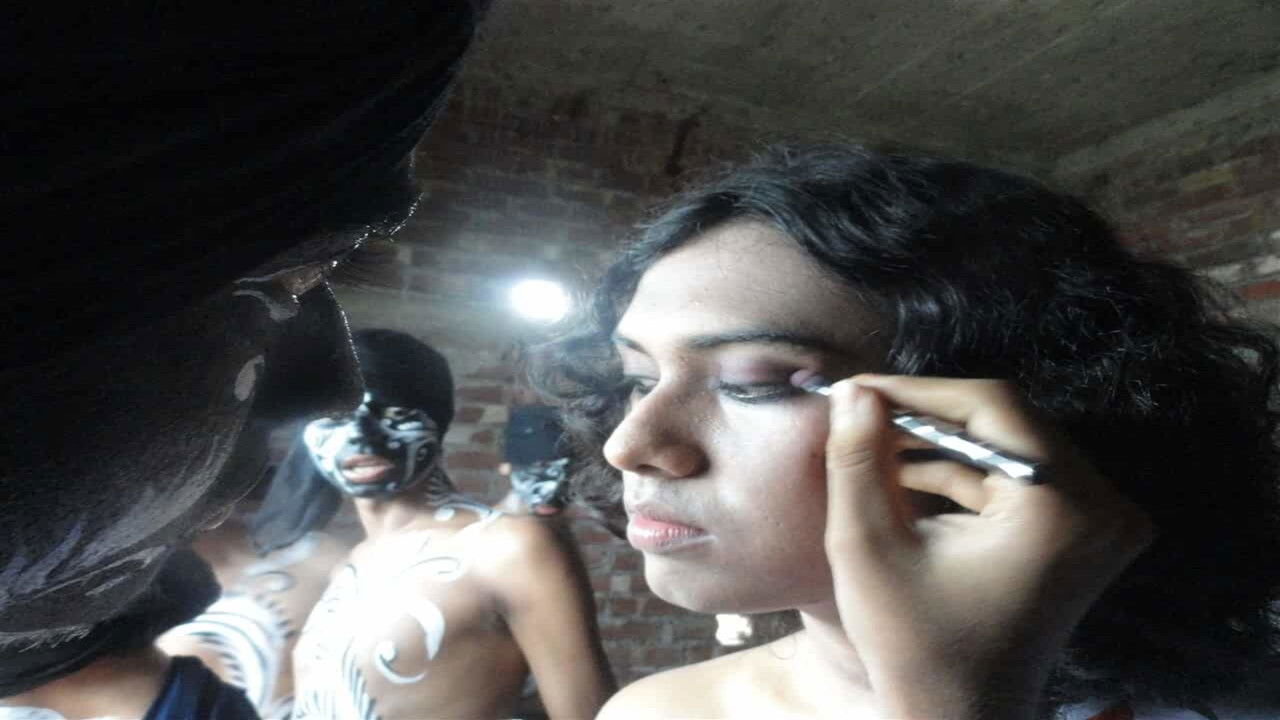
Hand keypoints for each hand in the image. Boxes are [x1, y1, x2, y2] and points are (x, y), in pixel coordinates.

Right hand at [823, 375, 1154, 719]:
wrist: (962, 718)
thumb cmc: (914, 646)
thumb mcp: (867, 547)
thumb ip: (857, 460)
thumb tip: (853, 389)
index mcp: (1062, 509)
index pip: (993, 406)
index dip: (919, 390)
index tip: (858, 387)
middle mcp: (1103, 508)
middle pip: (1007, 421)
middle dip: (927, 414)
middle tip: (860, 410)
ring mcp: (1102, 523)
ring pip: (1009, 445)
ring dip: (941, 441)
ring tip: (872, 442)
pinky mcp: (1085, 534)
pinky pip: (1020, 477)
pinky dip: (965, 471)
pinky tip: (904, 474)